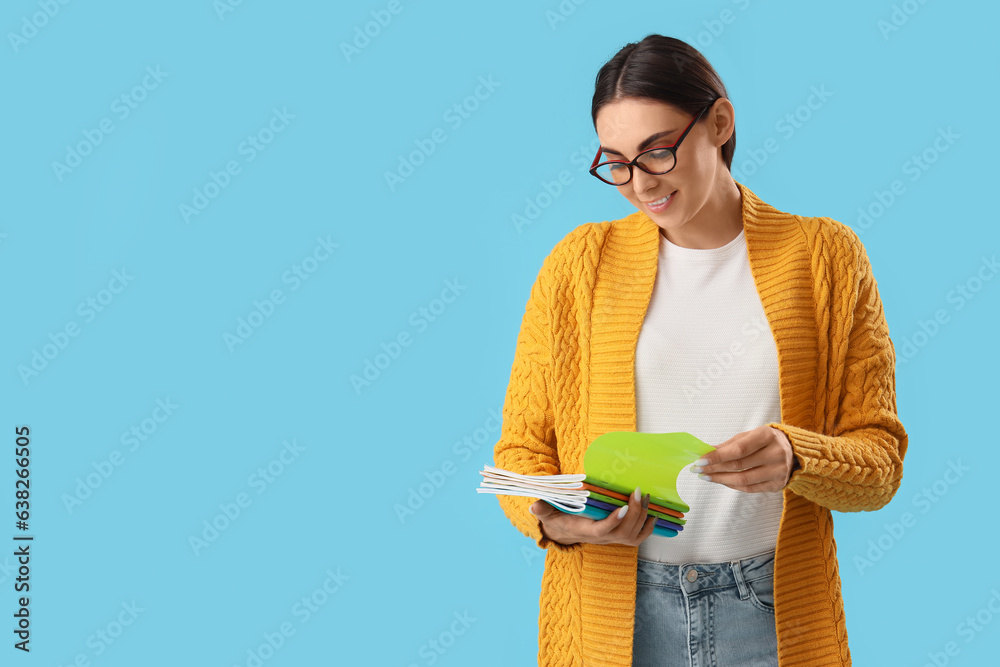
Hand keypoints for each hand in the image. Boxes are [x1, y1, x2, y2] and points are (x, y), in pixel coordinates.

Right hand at [529, 488, 656, 546]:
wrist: (565, 532)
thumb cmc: (558, 519)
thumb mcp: (547, 514)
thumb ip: (543, 510)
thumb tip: (534, 506)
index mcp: (585, 531)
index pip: (602, 531)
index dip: (613, 521)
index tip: (622, 507)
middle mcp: (601, 539)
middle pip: (623, 532)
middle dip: (634, 513)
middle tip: (638, 492)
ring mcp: (612, 540)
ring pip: (633, 535)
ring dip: (642, 517)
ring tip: (645, 497)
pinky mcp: (619, 538)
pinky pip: (638, 538)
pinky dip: (648, 528)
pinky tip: (653, 514)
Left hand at [690, 425, 798, 492]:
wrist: (794, 451)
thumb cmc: (766, 440)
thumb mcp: (749, 435)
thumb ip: (729, 444)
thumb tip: (707, 452)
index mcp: (767, 436)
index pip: (739, 449)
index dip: (718, 456)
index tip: (700, 460)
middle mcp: (775, 454)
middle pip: (739, 466)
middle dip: (715, 468)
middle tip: (698, 470)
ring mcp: (778, 471)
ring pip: (743, 480)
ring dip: (721, 479)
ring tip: (706, 477)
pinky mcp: (777, 485)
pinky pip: (750, 488)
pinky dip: (732, 485)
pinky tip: (721, 481)